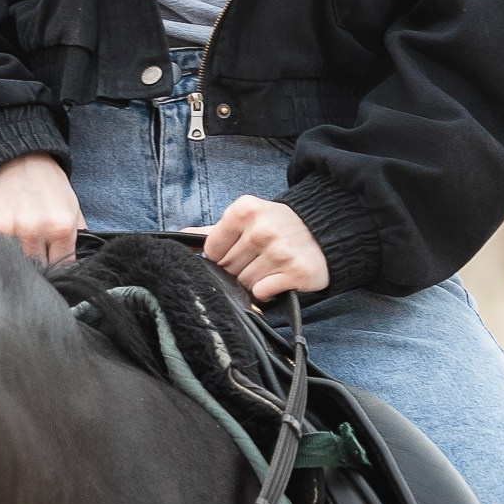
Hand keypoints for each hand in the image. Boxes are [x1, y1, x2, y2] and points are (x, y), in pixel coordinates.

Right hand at [0, 153, 84, 266]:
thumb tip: (80, 265)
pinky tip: (1, 234)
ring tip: (17, 241)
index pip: (60, 267)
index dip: (56, 267)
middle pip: (36, 268)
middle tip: (33, 250)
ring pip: (14, 262)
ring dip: (15, 257)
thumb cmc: (46, 182)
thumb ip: (77, 237)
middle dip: (37, 263)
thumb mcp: (72, 206)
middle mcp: (34, 229)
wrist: (16, 156)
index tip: (50, 262)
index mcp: (60, 226)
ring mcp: (7, 227)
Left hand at [203, 195, 328, 301]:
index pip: (211, 250)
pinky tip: (280, 277)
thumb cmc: (278, 226)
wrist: (322, 231)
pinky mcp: (297, 271)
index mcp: (244, 210)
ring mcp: (280, 251)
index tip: (240, 249)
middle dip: (240, 268)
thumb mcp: (247, 218)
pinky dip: (269, 290)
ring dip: (255, 280)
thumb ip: (213, 231)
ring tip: (271, 266)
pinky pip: (263, 293)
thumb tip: (181, 237)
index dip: (222, 255)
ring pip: (244, 283)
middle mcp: (262, 229)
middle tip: (259, 257)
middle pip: (227, 268)